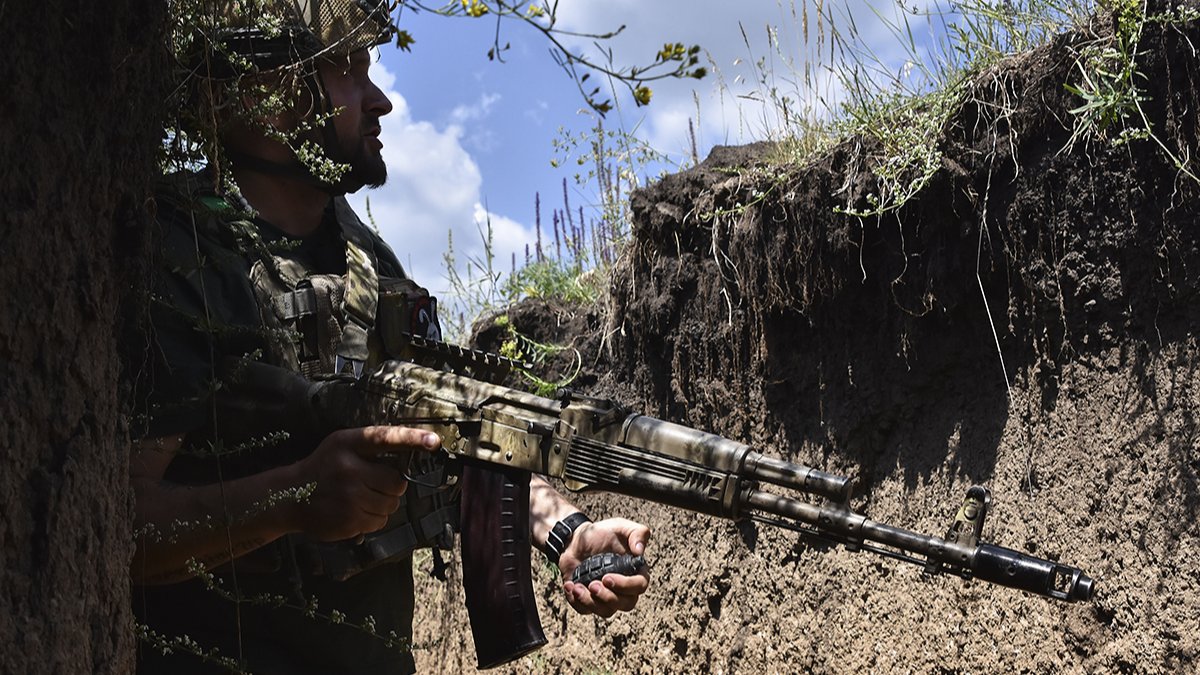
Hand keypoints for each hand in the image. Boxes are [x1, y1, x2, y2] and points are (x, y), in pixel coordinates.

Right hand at [287, 426, 439, 541]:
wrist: (290, 496)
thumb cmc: (324, 467)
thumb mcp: (341, 445)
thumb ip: (371, 447)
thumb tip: (410, 453)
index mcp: (348, 444)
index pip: (386, 438)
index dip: (413, 439)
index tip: (434, 441)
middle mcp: (349, 469)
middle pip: (397, 481)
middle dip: (392, 485)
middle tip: (373, 483)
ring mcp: (349, 497)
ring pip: (392, 504)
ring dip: (383, 503)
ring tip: (360, 497)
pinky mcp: (349, 520)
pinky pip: (380, 522)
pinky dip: (373, 519)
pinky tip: (354, 511)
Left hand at [556, 518, 650, 616]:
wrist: (574, 540)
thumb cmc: (600, 533)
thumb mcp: (620, 526)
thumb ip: (637, 533)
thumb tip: (640, 551)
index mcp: (635, 572)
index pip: (639, 586)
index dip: (625, 586)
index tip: (607, 577)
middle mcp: (624, 588)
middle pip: (625, 604)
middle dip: (608, 597)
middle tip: (593, 584)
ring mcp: (606, 597)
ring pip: (606, 611)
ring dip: (591, 602)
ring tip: (577, 587)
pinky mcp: (589, 601)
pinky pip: (586, 610)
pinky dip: (577, 602)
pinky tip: (570, 586)